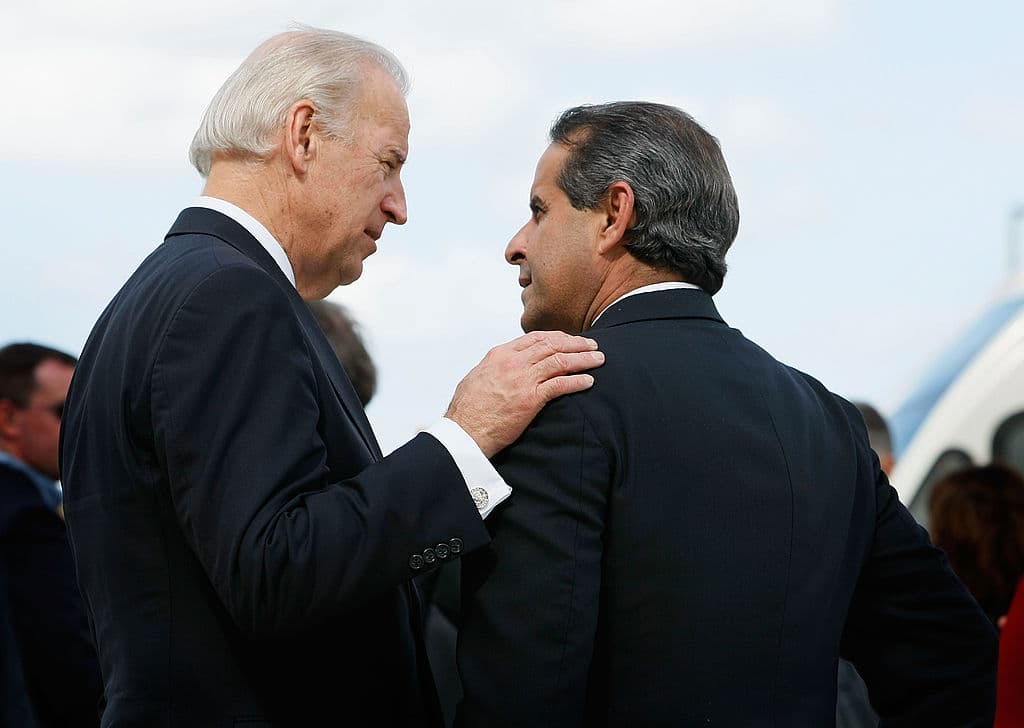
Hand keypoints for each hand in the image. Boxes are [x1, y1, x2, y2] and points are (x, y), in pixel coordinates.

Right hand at [445, 331, 603, 457]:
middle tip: (592, 345)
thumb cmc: (467, 409)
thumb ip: (496, 367)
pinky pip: (560, 385)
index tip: (570, 340)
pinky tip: (588, 381)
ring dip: (583, 359)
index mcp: (500, 354)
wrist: (464, 430)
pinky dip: (577, 381)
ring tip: (598, 359)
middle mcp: (513, 362)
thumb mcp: (479, 377)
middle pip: (552, 345)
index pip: (535, 337)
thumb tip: (506, 367)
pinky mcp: (531, 399)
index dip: (557, 337)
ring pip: (560, 361)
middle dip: (576, 344)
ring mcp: (523, 379)